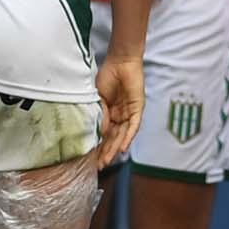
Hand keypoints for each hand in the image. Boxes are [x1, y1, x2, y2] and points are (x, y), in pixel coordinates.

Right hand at [88, 51, 144, 169]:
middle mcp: (120, 116)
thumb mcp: (98, 98)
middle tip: (99, 166)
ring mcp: (129, 113)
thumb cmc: (107, 75)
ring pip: (122, 135)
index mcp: (110, 113)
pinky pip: (133, 127)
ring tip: (108, 161)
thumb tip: (97, 132)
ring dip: (115, 148)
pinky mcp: (138, 109)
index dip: (98, 146)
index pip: (104, 134)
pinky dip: (128, 138)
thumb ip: (99, 114)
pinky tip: (122, 149)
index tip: (90, 159)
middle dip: (106, 152)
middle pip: (113, 138)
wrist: (120, 61)